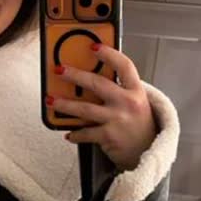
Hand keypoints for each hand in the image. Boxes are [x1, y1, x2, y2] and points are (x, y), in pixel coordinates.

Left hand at [48, 45, 155, 168]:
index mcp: (136, 91)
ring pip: (85, 109)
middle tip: (60, 70)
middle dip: (75, 75)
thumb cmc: (139, 126)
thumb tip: (91, 79)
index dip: (109, 54)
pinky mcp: (109, 136)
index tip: (94, 47)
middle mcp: (128, 103)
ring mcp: (118, 119)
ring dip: (65, 104)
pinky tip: (69, 133)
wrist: (149, 152)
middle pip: (97, 83)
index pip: (124, 66)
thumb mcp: (137, 103)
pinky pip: (85, 132)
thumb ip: (120, 90)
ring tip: (51, 100)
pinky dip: (75, 134)